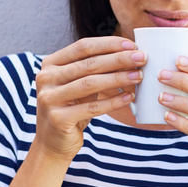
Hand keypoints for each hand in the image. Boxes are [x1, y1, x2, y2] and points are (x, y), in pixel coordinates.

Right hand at [32, 36, 144, 160]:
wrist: (53, 142)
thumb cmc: (71, 108)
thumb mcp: (79, 85)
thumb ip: (94, 69)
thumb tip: (128, 55)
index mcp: (51, 64)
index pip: (83, 47)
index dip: (109, 44)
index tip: (132, 45)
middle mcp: (46, 78)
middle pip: (88, 64)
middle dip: (118, 59)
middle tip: (141, 58)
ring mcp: (49, 98)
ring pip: (90, 83)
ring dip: (118, 78)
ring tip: (138, 76)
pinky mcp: (58, 118)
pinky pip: (92, 108)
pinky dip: (113, 102)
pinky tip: (129, 98)